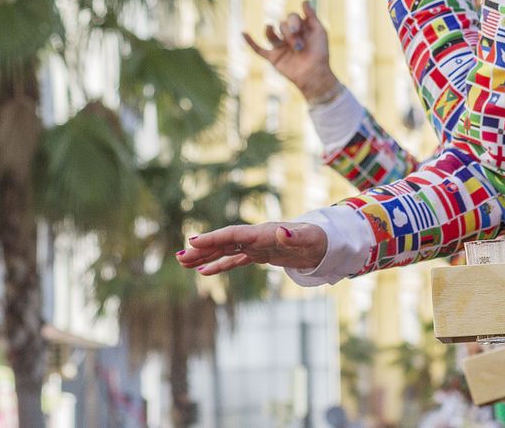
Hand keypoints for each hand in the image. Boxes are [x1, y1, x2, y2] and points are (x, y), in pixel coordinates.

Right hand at [177, 221, 328, 275]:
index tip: (192, 242)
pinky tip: (204, 272)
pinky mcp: (259, 254)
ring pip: (225, 250)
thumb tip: (281, 231)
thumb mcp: (309, 240)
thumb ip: (294, 236)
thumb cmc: (318, 239)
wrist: (325, 242)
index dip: (213, 238)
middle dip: (202, 250)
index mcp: (263, 232)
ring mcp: (255, 245)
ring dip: (205, 257)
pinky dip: (219, 265)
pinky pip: (234, 260)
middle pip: (223, 242)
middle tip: (180, 258)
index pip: (233, 234)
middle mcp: (255, 237)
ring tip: (184, 264)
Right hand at [243, 2, 338, 101]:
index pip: (292, 16)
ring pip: (271, 33)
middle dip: (290, 33)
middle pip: (282, 24)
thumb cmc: (320, 53)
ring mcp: (280, 47)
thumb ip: (311, 16)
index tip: (301, 30)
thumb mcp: (319, 31)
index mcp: (300, 30)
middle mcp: (289, 37)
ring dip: (274, 34)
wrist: (314, 74)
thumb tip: (304, 0)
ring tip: (280, 40)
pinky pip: (258, 49)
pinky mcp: (273, 58)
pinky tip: (243, 33)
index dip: (295, 21)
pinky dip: (250, 42)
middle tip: (298, 46)